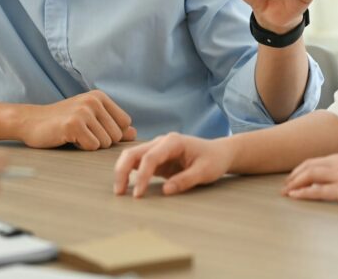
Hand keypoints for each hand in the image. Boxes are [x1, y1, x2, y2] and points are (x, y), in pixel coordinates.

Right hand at [20, 90, 136, 150]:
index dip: (112, 133)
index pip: (125, 123)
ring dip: (90, 144)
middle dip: (101, 140)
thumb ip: (112, 125)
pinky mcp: (73, 124)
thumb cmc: (62, 122)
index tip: (93, 129)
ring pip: (105, 142)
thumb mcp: (89, 119)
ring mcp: (83, 111)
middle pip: (117, 135)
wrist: (30, 121)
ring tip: (75, 134)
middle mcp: (94, 100)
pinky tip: (69, 138)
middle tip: (81, 133)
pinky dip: (81, 147)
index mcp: (100, 97)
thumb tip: (134, 133)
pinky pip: (92, 146)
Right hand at [113, 132, 234, 197]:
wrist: (218, 153)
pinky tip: (126, 186)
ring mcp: (157, 149)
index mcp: (173, 142)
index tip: (138, 195)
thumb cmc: (214, 160)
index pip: (150, 157)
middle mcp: (161, 142)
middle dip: (123, 170)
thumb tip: (165, 191)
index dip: (142, 176)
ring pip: (131, 156)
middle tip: (119, 192)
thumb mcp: (205, 172)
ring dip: (122, 171)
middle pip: (133, 152)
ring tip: (120, 191)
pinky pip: (138, 164)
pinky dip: (129, 173)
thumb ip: (186, 180)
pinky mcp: (156, 158)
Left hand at [281, 150, 337, 205]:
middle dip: (295, 174)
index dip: (306, 166)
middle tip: (286, 183)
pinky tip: (294, 196)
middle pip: (310, 165)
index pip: (320, 159)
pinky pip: (318, 191)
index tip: (298, 173)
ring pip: (309, 176)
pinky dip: (303, 193)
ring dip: (294, 183)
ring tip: (285, 190)